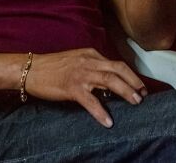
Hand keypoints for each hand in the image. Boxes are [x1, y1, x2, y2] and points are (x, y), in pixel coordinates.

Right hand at [25, 48, 146, 126]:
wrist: (32, 69)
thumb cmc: (53, 67)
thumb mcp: (76, 60)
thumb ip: (92, 66)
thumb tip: (109, 81)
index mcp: (90, 54)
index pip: (115, 63)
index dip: (130, 75)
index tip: (140, 86)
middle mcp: (88, 61)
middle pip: (116, 69)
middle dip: (133, 81)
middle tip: (144, 94)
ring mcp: (80, 73)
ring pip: (108, 80)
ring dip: (124, 91)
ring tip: (135, 102)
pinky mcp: (71, 87)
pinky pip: (90, 100)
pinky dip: (100, 111)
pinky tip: (108, 121)